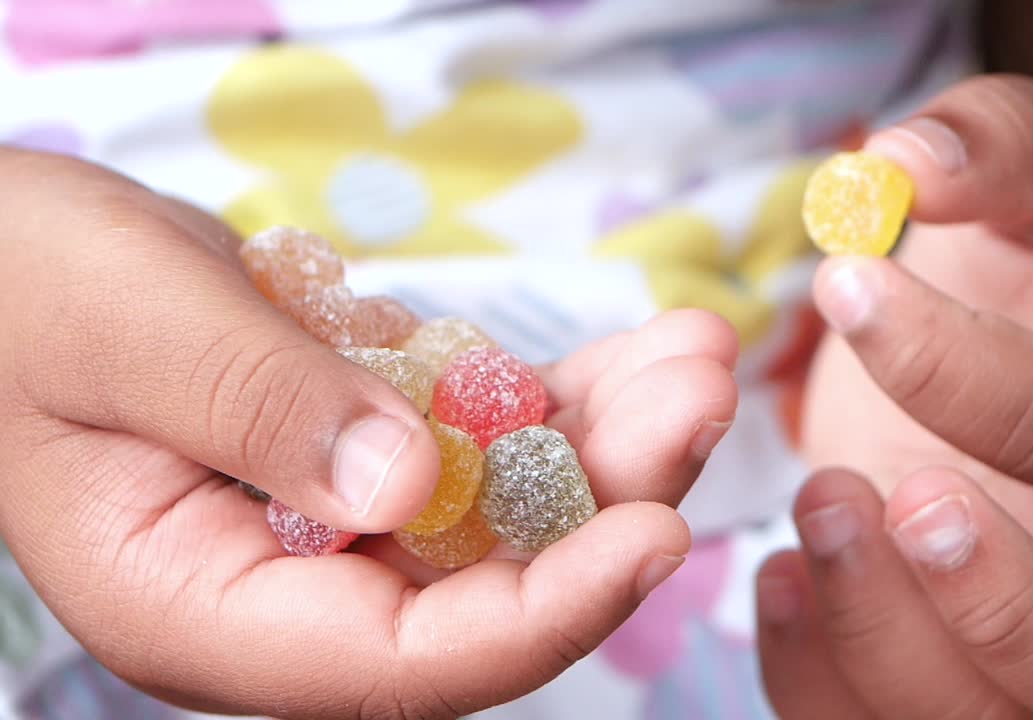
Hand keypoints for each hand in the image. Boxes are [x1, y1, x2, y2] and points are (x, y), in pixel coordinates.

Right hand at [0, 149, 738, 718]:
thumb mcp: (125, 331)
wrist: (14, 255)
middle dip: (610, 497)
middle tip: (701, 392)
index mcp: (208, 610)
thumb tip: (412, 488)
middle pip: (488, 585)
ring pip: (514, 509)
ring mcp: (348, 518)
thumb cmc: (29, 290)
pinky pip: (496, 437)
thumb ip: (260, 412)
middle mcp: (297, 586)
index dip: (539, 614)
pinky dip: (572, 394)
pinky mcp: (383, 446)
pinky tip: (646, 345)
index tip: (654, 535)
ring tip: (695, 350)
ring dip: (615, 436)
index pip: (399, 666)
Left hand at [756, 76, 1032, 718]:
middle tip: (846, 488)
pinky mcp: (946, 664)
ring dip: (875, 643)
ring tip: (802, 520)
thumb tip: (902, 159)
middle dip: (975, 595)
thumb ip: (996, 145)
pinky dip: (817, 678)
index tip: (843, 283)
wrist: (1024, 346)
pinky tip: (776, 581)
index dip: (955, 364)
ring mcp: (1032, 633)